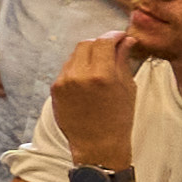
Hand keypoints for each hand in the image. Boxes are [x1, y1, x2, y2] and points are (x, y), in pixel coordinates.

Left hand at [44, 29, 141, 169]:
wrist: (98, 145)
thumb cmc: (119, 119)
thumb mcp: (127, 87)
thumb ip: (123, 60)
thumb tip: (126, 41)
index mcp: (101, 75)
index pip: (104, 41)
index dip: (113, 36)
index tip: (120, 37)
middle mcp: (79, 75)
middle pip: (86, 44)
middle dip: (99, 43)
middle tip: (110, 49)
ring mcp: (63, 82)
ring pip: (74, 55)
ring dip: (87, 55)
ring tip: (99, 65)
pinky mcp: (54, 89)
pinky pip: (66, 69)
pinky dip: (77, 68)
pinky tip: (87, 78)